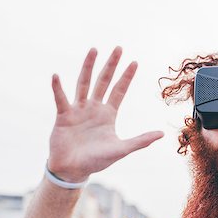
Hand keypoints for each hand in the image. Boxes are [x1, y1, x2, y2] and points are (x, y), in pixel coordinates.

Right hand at [47, 47, 163, 181]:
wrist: (73, 170)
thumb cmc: (96, 160)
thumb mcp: (121, 149)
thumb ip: (140, 141)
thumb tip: (161, 134)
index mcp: (107, 114)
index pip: (119, 90)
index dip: (126, 77)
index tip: (134, 62)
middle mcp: (93, 108)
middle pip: (104, 81)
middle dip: (111, 65)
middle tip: (118, 48)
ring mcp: (78, 110)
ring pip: (84, 83)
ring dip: (89, 67)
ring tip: (94, 50)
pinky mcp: (63, 116)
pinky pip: (61, 99)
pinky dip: (58, 88)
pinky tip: (56, 76)